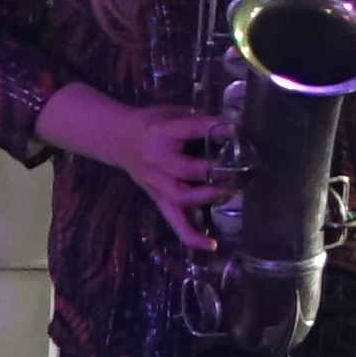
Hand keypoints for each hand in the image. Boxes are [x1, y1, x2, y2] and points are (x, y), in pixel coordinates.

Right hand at [48, 84, 240, 248]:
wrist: (119, 139)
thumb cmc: (152, 123)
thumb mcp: (173, 112)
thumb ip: (200, 118)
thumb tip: (236, 123)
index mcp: (161, 133)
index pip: (192, 129)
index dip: (217, 129)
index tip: (236, 129)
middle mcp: (156, 161)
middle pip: (186, 170)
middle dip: (214, 170)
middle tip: (236, 169)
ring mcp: (156, 183)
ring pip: (181, 197)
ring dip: (207, 197)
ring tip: (227, 192)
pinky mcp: (158, 199)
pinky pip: (175, 221)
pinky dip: (192, 235)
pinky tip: (211, 245)